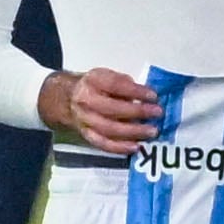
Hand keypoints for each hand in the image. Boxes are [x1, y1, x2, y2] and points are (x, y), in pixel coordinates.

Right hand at [42, 65, 160, 151]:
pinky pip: (103, 143)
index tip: (153, 96)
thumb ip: (124, 84)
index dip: (135, 91)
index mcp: (91, 81)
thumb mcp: (106, 76)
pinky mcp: (86, 134)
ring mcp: (84, 119)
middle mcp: (85, 101)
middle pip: (112, 109)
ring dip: (133, 132)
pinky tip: (136, 147)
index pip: (115, 85)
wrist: (66, 99)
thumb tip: (145, 96)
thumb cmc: (93, 87)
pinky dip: (120, 147)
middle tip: (157, 113)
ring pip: (109, 129)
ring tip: (152, 131)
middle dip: (137, 112)